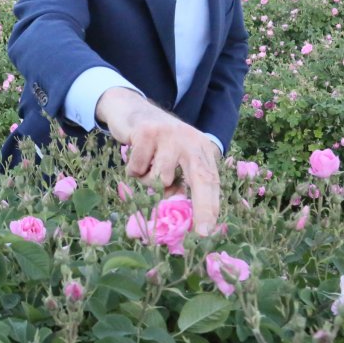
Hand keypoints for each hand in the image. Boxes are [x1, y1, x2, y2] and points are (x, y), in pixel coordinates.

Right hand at [96, 88, 220, 234]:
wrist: (131, 110)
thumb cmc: (155, 144)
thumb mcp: (174, 161)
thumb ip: (180, 182)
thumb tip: (180, 210)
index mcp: (201, 148)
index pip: (211, 180)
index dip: (211, 206)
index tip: (206, 231)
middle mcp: (190, 139)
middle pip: (200, 178)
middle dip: (202, 207)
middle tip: (200, 232)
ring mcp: (169, 135)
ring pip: (159, 179)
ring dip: (147, 180)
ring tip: (146, 164)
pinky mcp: (146, 133)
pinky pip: (137, 169)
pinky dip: (132, 169)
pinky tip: (135, 154)